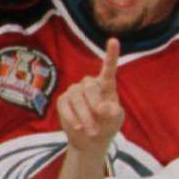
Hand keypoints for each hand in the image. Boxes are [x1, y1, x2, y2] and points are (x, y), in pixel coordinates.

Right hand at [56, 38, 123, 153]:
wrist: (91, 139)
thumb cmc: (107, 124)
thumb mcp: (115, 119)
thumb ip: (113, 112)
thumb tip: (103, 108)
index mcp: (106, 84)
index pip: (109, 68)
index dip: (111, 54)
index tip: (113, 40)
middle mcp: (90, 84)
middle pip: (90, 88)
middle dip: (94, 107)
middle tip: (97, 128)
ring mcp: (75, 91)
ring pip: (77, 98)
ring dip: (84, 116)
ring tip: (91, 131)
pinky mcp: (63, 100)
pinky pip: (65, 105)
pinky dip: (71, 117)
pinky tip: (77, 127)